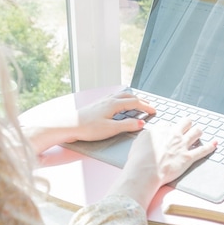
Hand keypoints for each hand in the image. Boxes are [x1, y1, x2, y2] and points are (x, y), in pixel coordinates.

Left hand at [21, 91, 155, 154]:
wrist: (69, 125)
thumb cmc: (88, 128)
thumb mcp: (110, 129)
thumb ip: (127, 125)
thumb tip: (141, 123)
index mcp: (114, 104)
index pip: (135, 102)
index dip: (146, 107)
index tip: (154, 111)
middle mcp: (109, 100)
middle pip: (130, 96)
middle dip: (141, 101)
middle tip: (149, 106)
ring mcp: (102, 101)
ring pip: (122, 96)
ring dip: (132, 98)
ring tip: (138, 103)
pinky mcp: (97, 105)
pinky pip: (115, 98)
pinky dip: (123, 99)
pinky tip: (120, 104)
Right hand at [109, 118, 216, 208]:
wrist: (145, 172)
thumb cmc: (138, 161)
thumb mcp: (138, 143)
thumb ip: (146, 137)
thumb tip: (150, 136)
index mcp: (160, 130)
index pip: (168, 124)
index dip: (169, 129)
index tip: (168, 134)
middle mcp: (173, 134)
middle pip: (185, 122)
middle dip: (187, 124)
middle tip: (186, 128)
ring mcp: (182, 145)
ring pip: (196, 132)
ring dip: (198, 132)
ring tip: (198, 133)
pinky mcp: (188, 157)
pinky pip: (203, 150)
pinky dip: (211, 146)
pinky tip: (215, 143)